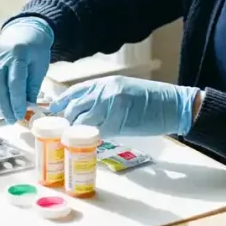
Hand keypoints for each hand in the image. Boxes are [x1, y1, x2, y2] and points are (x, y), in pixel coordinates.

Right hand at [0, 17, 53, 123]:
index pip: (15, 81)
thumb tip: (27, 107)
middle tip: (11, 119)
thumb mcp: (40, 66)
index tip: (20, 114)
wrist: (24, 29)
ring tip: (3, 113)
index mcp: (19, 53)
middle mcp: (0, 54)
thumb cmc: (35, 50)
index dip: (17, 100)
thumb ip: (33, 86)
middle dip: (4, 105)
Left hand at [47, 75, 200, 137]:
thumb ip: (103, 100)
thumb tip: (84, 114)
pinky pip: (99, 131)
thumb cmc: (150, 100)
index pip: (74, 92)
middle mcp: (104, 91)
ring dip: (77, 132)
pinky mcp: (119, 119)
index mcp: (104, 83)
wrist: (173, 104)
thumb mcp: (123, 91)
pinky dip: (93, 138)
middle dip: (66, 121)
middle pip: (74, 107)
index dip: (61, 103)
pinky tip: (92, 143)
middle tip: (63, 132)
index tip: (53, 112)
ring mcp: (111, 104)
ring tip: (74, 140)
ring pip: (83, 121)